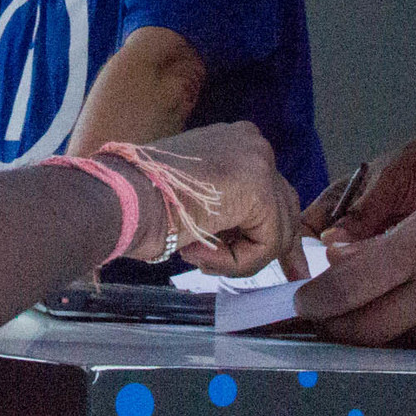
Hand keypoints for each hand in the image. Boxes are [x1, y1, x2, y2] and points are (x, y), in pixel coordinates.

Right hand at [137, 123, 306, 280]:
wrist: (122, 197)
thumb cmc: (141, 200)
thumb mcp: (193, 197)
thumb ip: (225, 204)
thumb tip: (246, 232)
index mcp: (235, 140)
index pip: (270, 189)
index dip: (270, 227)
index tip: (286, 259)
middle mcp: (252, 143)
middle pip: (284, 205)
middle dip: (279, 245)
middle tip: (292, 276)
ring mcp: (258, 161)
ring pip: (275, 230)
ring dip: (239, 256)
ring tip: (199, 256)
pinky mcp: (259, 188)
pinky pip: (265, 244)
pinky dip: (236, 261)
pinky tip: (200, 251)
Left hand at [295, 141, 415, 350]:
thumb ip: (401, 238)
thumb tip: (355, 263)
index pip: (348, 290)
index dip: (316, 304)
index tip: (301, 306)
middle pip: (368, 331)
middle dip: (339, 329)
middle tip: (324, 321)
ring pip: (411, 344)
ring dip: (390, 331)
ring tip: (383, 310)